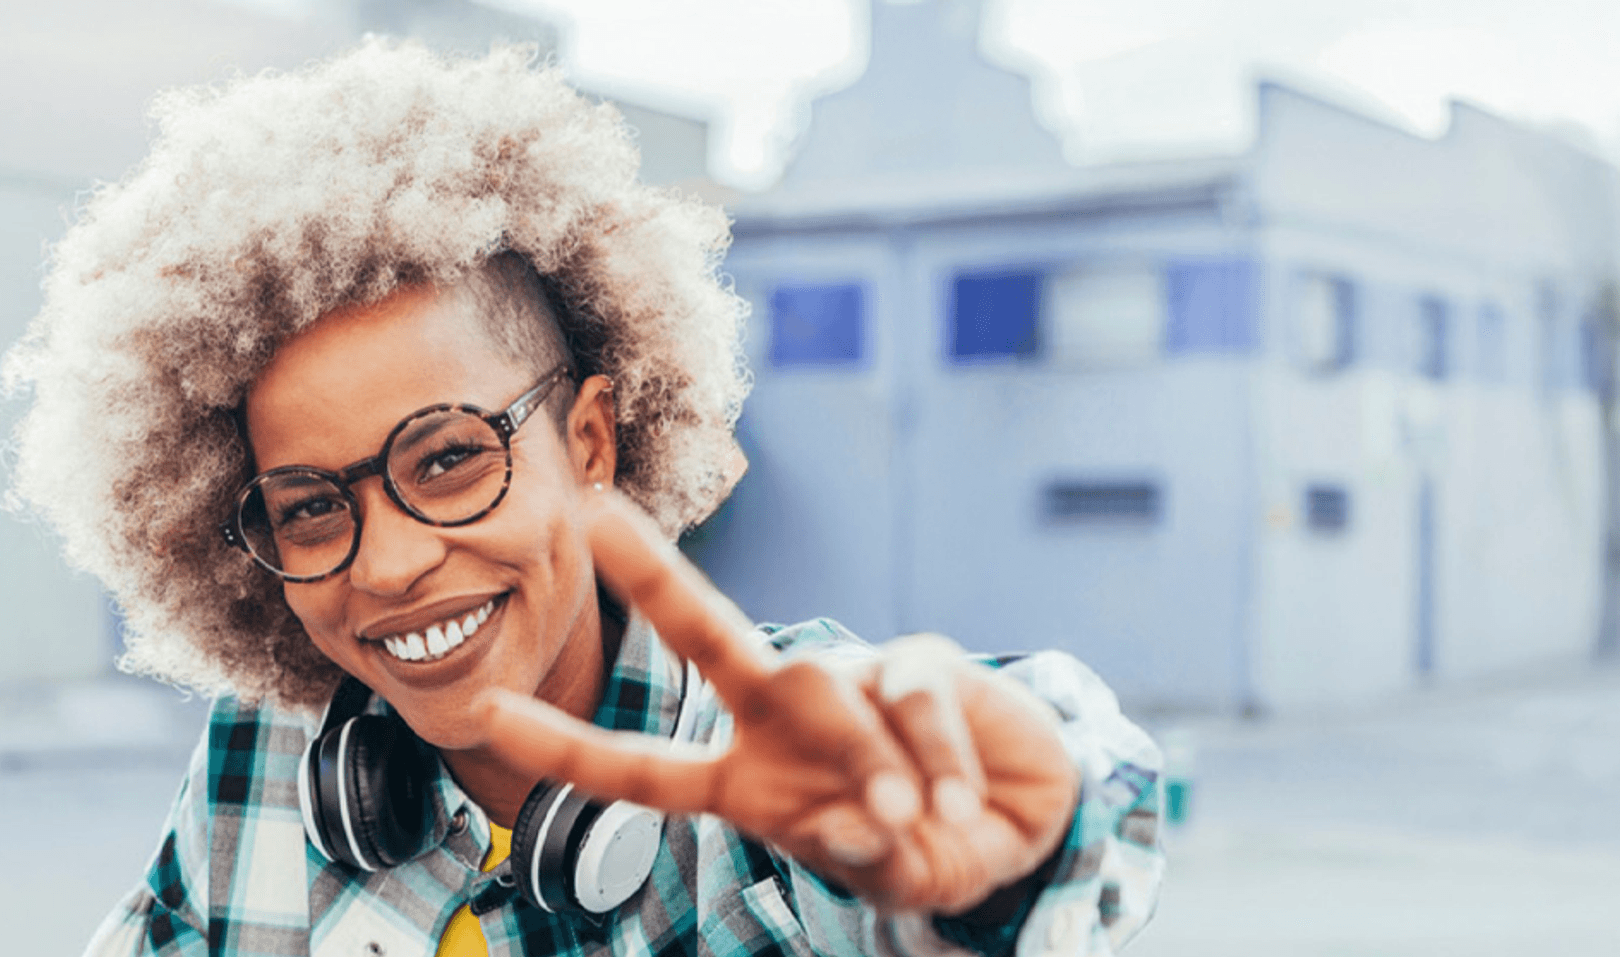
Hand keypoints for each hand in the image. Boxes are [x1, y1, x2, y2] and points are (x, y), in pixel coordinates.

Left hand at [477, 495, 1079, 913]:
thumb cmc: (928, 851)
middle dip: (654, 578)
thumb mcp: (890, 875)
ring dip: (867, 759)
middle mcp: (783, 717)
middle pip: (709, 637)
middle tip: (596, 515)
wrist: (1020, 825)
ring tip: (916, 818)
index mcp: (748, 782)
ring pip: (825, 686)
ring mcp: (849, 681)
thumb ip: (864, 853)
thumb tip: (861, 818)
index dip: (566, 748)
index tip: (485, 711)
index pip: (643, 768)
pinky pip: (910, 696)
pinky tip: (961, 804)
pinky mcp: (918, 661)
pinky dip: (936, 758)